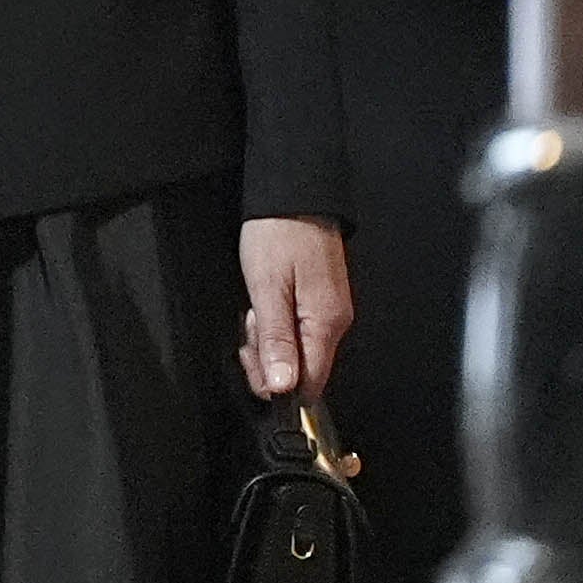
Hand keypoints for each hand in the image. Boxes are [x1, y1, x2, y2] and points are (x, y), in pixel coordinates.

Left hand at [239, 216, 354, 399]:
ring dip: (269, 340)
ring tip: (253, 312)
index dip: (279, 386)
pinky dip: (276, 324)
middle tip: (248, 329)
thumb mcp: (267, 287)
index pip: (311, 382)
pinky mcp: (320, 300)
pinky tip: (262, 306)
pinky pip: (299, 329)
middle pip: (304, 369)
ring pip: (298, 349)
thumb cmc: (278, 235)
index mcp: (326, 324)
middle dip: (269, 360)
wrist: (293, 196)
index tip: (252, 368)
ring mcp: (328, 311)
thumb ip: (276, 338)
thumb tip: (284, 386)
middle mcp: (334, 323)